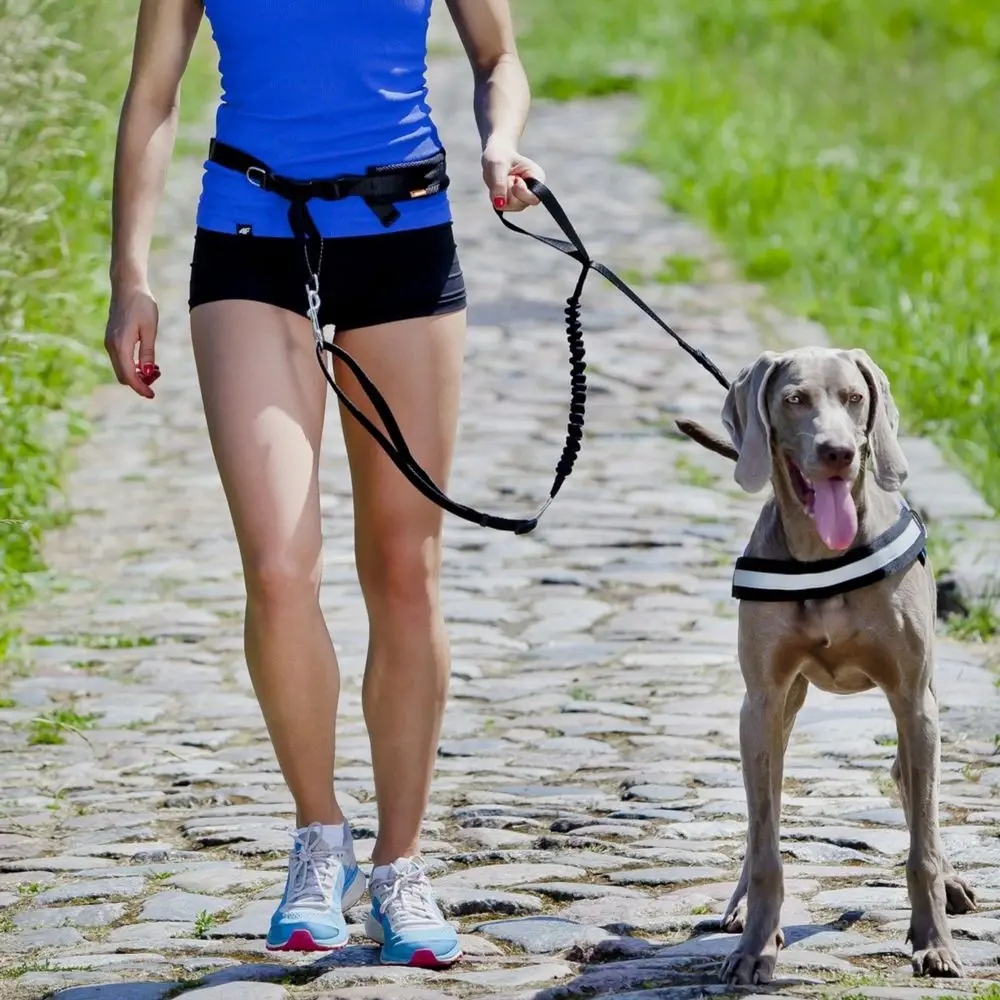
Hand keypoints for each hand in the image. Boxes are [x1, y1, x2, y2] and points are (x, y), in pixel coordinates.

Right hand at [104, 284, 160, 398]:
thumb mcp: (150, 330)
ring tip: (155, 370)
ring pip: (121, 368)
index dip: (140, 388)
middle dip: (139, 382)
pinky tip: (145, 362)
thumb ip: (148, 353)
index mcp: (121, 345)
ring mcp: (109, 342)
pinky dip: (131, 365)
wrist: (127, 287)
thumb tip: (148, 373)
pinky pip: (120, 359)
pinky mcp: (111, 339)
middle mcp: (111, 346)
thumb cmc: (142, 305)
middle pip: (123, 375)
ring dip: (136, 374)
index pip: (129, 375)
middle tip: (157, 379)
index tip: (152, 395)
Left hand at [481, 136, 544, 212]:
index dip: (521, 193)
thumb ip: (499, 183)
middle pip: (520, 205)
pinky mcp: (512, 204)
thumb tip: (499, 204)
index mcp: (537, 178)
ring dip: (501, 193)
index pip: (534, 198)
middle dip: (508, 191)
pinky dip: (496, 196)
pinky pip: (501, 206)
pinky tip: (500, 185)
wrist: (496, 156)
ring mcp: (523, 199)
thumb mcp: (497, 164)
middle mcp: (532, 192)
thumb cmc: (500, 156)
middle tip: (507, 176)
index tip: (514, 179)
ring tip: (504, 179)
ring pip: (510, 206)